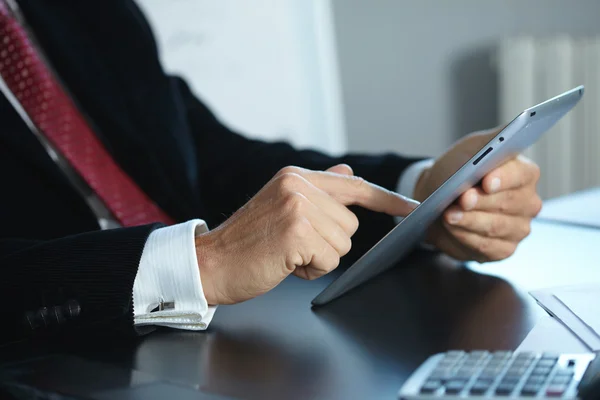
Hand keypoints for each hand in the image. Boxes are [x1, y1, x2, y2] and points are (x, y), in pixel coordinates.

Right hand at [196, 164, 418, 304]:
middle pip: (350, 224)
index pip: (355, 186)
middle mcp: (299, 185)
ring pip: (343, 244)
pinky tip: (285, 263)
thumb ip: (318, 190)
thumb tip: (348, 171)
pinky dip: (310, 269)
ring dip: (319, 257)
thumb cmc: (248, 241)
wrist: (212, 262)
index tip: (413, 209)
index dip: (388, 200)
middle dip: (328, 243)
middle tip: (292, 245)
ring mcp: (298, 207)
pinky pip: (329, 260)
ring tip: (286, 253)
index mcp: (297, 177)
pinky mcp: (296, 231)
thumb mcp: (282, 206)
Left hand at [414, 128, 541, 262]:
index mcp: (525, 174)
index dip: (503, 179)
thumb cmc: (458, 170)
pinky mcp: (502, 249)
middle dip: (480, 202)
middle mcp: (528, 203)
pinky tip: (451, 229)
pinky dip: (465, 237)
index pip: (521, 175)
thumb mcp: (473, 148)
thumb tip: (512, 130)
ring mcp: (518, 228)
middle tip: (460, 199)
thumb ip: (493, 139)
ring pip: (495, 227)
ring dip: (468, 221)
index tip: (486, 181)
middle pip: (507, 203)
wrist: (437, 195)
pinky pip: (486, 247)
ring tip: (448, 214)